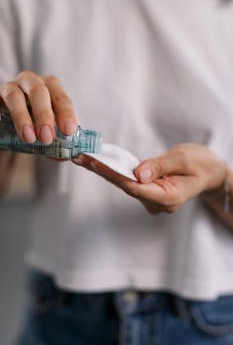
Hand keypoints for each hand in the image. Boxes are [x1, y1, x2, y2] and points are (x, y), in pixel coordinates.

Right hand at [0, 71, 77, 143]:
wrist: (10, 117)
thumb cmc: (35, 121)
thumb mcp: (48, 128)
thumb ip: (57, 140)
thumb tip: (64, 156)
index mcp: (52, 88)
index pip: (61, 98)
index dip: (66, 114)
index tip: (68, 131)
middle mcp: (33, 82)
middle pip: (39, 92)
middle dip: (44, 115)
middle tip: (47, 138)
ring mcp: (13, 86)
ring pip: (16, 96)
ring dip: (23, 117)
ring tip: (30, 138)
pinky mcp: (0, 93)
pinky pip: (1, 100)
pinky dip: (8, 115)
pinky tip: (16, 131)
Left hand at [73, 143, 226, 214]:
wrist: (209, 173)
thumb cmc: (201, 165)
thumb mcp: (184, 159)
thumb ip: (160, 166)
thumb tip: (138, 173)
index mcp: (168, 197)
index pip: (134, 187)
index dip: (113, 175)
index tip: (95, 164)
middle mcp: (157, 203)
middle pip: (125, 186)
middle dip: (102, 171)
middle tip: (80, 157)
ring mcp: (152, 200)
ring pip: (124, 184)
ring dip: (105, 171)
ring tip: (84, 157)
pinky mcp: (148, 193)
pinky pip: (128, 182)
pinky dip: (114, 171)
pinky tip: (98, 163)